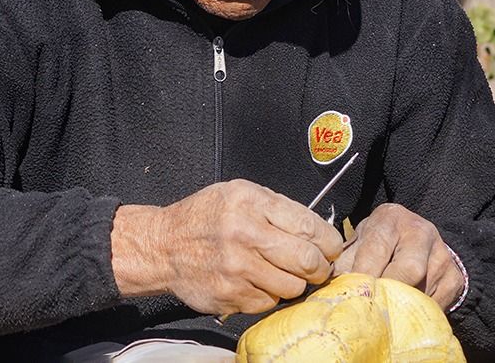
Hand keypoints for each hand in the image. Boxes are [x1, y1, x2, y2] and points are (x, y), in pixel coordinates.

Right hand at [111, 180, 343, 315]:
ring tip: (281, 272)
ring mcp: (237, 268)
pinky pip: (269, 301)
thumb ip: (278, 208)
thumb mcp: (240, 194)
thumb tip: (319, 231)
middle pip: (307, 261)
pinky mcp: (230, 296)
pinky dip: (269, 294)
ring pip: (292, 287)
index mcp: (250, 203)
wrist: (164, 246)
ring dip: (294, 282)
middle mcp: (244, 234)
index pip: (309, 226)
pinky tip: (256, 281)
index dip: (329, 242)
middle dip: (320, 267)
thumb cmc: (205, 217)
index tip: (331, 248)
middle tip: (318, 267)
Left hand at [332, 203, 463, 309]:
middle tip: (370, 309)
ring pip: (422, 290)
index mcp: (391, 219)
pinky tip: (402, 315)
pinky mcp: (454, 278)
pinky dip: (416, 314)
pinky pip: (434, 304)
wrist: (421, 239)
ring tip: (383, 315)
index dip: (363, 274)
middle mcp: (420, 233)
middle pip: (408, 269)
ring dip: (400, 306)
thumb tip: (328, 285)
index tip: (352, 294)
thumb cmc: (382, 241)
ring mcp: (441, 256)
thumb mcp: (363, 239)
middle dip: (387, 291)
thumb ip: (347, 259)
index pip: (377, 248)